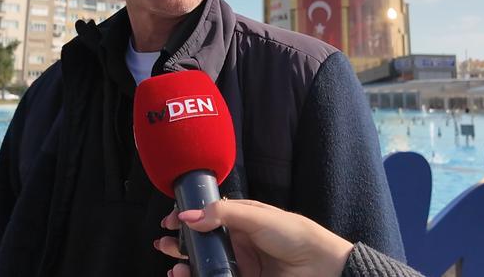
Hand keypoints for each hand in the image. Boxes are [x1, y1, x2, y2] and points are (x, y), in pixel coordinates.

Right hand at [155, 199, 353, 276]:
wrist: (322, 267)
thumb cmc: (295, 235)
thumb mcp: (257, 216)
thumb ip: (223, 214)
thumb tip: (190, 215)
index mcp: (243, 219)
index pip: (209, 215)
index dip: (190, 216)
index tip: (171, 220)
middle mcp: (240, 241)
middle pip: (203, 241)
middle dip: (180, 242)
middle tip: (162, 242)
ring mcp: (241, 264)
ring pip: (206, 263)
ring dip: (186, 263)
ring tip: (172, 265)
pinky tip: (186, 276)